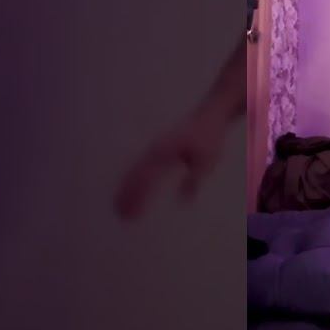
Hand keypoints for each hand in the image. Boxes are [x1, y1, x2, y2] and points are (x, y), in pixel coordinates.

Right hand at [114, 105, 228, 220]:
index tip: (133, 213)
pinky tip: (128, 190)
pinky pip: (139, 166)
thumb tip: (184, 199)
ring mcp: (154, 148)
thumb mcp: (208, 160)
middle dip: (127, 195)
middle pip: (136, 175)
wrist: (209, 115)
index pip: (147, 178)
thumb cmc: (209, 137)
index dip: (139, 197)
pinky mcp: (157, 148)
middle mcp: (155, 149)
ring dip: (126, 188)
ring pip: (134, 170)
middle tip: (121, 215)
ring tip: (119, 208)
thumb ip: (195, 179)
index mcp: (165, 152)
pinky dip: (132, 179)